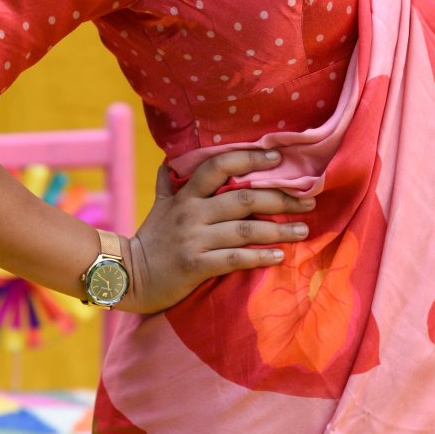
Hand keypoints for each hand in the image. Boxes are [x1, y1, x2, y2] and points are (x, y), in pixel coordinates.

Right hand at [120, 149, 314, 314]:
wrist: (126, 275)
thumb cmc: (150, 239)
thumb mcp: (159, 205)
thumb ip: (169, 182)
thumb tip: (171, 158)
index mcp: (186, 195)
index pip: (219, 165)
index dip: (250, 158)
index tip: (278, 158)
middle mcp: (191, 213)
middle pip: (243, 198)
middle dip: (280, 198)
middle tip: (309, 201)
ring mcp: (194, 239)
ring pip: (244, 229)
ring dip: (278, 229)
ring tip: (303, 230)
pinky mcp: (195, 265)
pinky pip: (234, 259)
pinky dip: (259, 256)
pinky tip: (279, 256)